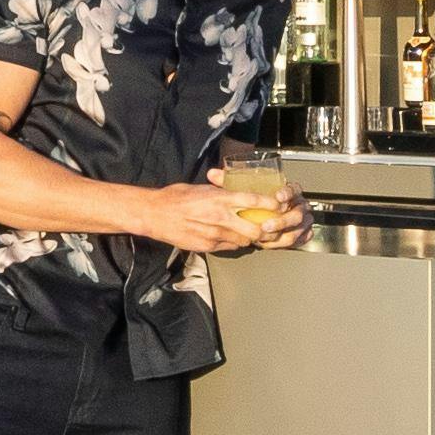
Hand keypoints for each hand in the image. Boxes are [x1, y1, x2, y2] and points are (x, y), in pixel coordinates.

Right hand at [137, 178, 283, 257]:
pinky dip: (234, 243)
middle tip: (271, 227)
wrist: (155, 214)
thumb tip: (235, 193)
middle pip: (255, 229)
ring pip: (244, 240)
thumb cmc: (176, 197)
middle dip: (266, 230)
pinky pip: (229, 247)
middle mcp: (220, 217)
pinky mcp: (208, 246)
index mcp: (220, 198)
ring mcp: (214, 234)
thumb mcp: (202, 188)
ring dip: (250, 237)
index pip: (253, 201)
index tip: (280, 204)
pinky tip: (232, 237)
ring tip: (252, 232)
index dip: (271, 204)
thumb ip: (221, 192)